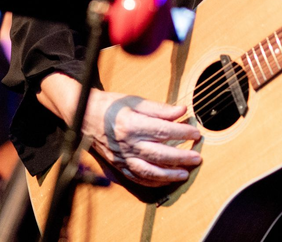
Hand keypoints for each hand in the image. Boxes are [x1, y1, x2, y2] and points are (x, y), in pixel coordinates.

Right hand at [85, 89, 201, 186]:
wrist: (85, 115)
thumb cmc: (111, 106)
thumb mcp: (135, 101)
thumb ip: (159, 108)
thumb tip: (181, 110)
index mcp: (132, 124)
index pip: (163, 130)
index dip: (182, 132)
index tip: (196, 133)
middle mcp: (127, 143)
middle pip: (159, 154)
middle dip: (181, 158)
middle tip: (197, 157)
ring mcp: (122, 157)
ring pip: (149, 171)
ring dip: (169, 174)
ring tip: (185, 173)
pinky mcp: (119, 165)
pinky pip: (138, 178)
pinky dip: (153, 181)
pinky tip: (166, 180)